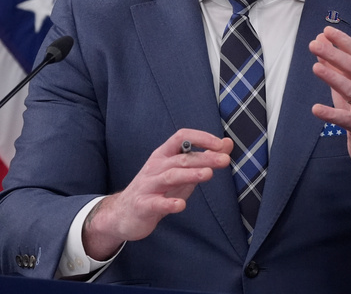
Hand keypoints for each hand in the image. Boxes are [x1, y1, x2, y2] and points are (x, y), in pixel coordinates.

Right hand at [82, 129, 231, 259]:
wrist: (123, 214)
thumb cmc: (157, 190)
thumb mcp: (180, 172)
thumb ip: (202, 159)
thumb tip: (227, 144)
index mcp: (163, 155)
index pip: (181, 137)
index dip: (201, 137)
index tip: (221, 144)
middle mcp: (155, 167)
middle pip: (181, 158)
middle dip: (204, 157)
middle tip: (225, 160)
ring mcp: (148, 186)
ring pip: (170, 177)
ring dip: (190, 174)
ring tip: (208, 174)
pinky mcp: (143, 205)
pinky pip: (156, 203)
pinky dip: (168, 204)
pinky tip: (180, 206)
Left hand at [309, 26, 350, 203]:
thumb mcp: (350, 93)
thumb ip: (336, 71)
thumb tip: (321, 47)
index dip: (343, 42)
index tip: (326, 31)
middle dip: (334, 54)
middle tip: (315, 45)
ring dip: (333, 78)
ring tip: (315, 68)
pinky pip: (346, 119)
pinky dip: (330, 114)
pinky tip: (316, 109)